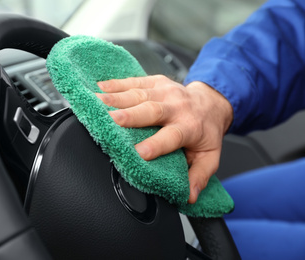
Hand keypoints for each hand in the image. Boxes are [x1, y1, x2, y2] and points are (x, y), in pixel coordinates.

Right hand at [96, 75, 232, 203]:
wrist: (211, 102)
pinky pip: (136, 81)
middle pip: (153, 110)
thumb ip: (199, 176)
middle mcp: (177, 107)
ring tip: (97, 101)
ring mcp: (166, 91)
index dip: (156, 145)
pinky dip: (117, 84)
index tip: (140, 153)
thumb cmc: (206, 131)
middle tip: (111, 120)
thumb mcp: (209, 157)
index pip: (172, 137)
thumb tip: (189, 196)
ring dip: (117, 98)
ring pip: (140, 94)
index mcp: (190, 127)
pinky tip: (101, 87)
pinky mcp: (156, 81)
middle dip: (131, 115)